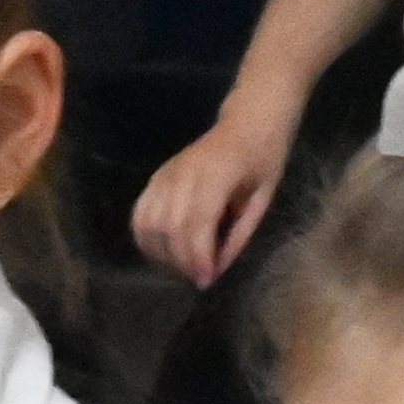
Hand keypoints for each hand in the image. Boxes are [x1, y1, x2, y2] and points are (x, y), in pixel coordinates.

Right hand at [133, 104, 295, 287]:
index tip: (207, 281)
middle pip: (169, 227)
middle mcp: (184, 172)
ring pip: (148, 222)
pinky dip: (146, 238)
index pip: (197, 223)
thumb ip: (240, 235)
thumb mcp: (263, 198)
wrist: (248, 122)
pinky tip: (163, 252)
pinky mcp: (156, 176)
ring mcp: (166, 172)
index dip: (198, 257)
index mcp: (217, 174)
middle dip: (181, 261)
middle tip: (199, 279)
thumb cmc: (263, 159)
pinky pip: (140, 213)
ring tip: (182, 268)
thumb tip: (216, 270)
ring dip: (161, 253)